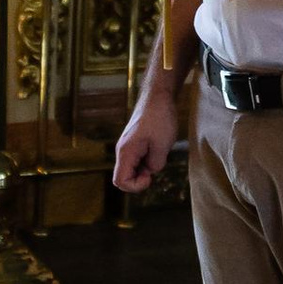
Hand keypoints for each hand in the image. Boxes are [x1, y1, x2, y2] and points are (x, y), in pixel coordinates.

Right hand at [112, 80, 178, 196]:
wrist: (158, 97)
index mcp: (126, 152)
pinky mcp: (134, 143)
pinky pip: (136, 161)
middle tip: (155, 167)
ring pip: (131, 169)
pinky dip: (146, 162)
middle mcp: (123, 151)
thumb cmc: (159, 118)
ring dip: (144, 170)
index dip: (135, 186)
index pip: (120, 181)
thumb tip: (150, 170)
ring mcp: (127, 147)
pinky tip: (157, 150)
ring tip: (158, 155)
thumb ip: (155, 164)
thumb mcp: (162, 145)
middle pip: (123, 177)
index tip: (150, 176)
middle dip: (139, 180)